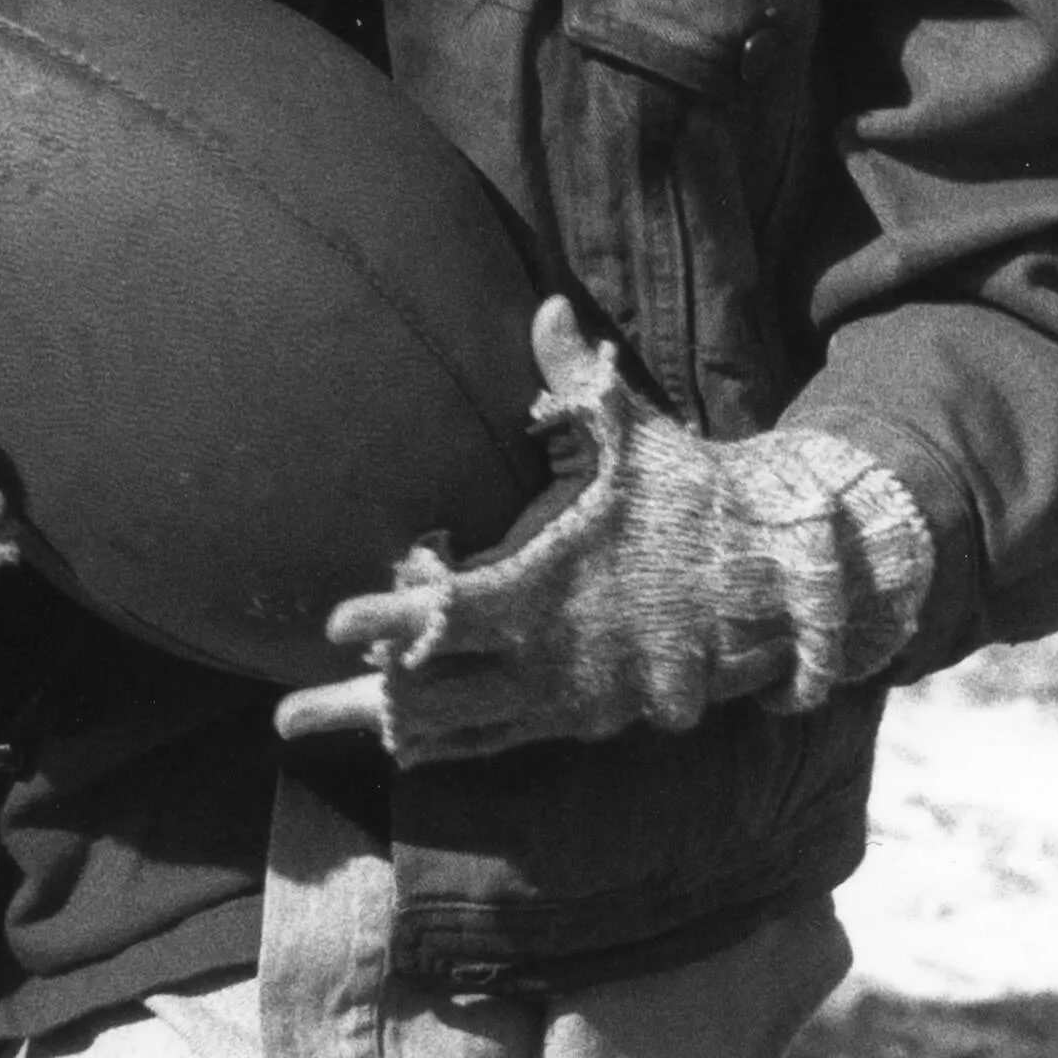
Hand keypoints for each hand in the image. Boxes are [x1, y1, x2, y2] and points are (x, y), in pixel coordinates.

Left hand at [272, 300, 928, 765]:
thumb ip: (575, 382)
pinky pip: (505, 741)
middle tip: (282, 717)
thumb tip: (547, 308)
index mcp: (554, 587)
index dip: (393, 613)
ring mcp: (572, 700)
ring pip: (463, 730)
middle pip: (437, 695)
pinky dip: (452, 744)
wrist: (775, 577)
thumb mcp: (639, 436)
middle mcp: (556, 658)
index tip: (334, 619)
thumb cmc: (692, 498)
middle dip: (358, 704)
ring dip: (392, 733)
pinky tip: (403, 749)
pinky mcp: (590, 718)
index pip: (456, 608)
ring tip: (315, 731)